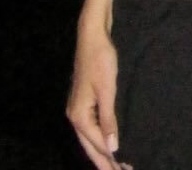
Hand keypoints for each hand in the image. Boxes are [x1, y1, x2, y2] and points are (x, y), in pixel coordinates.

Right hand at [65, 29, 131, 169]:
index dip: (111, 160)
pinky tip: (108, 143)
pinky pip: (91, 128)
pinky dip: (100, 139)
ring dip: (102, 152)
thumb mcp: (107, 90)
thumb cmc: (101, 60)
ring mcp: (77, 109)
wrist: (92, 36)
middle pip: (90, 146)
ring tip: (116, 165)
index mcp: (79, 116)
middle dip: (105, 162)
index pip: (97, 145)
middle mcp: (75, 116)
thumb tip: (112, 147)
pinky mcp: (83, 102)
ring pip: (89, 139)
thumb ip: (108, 120)